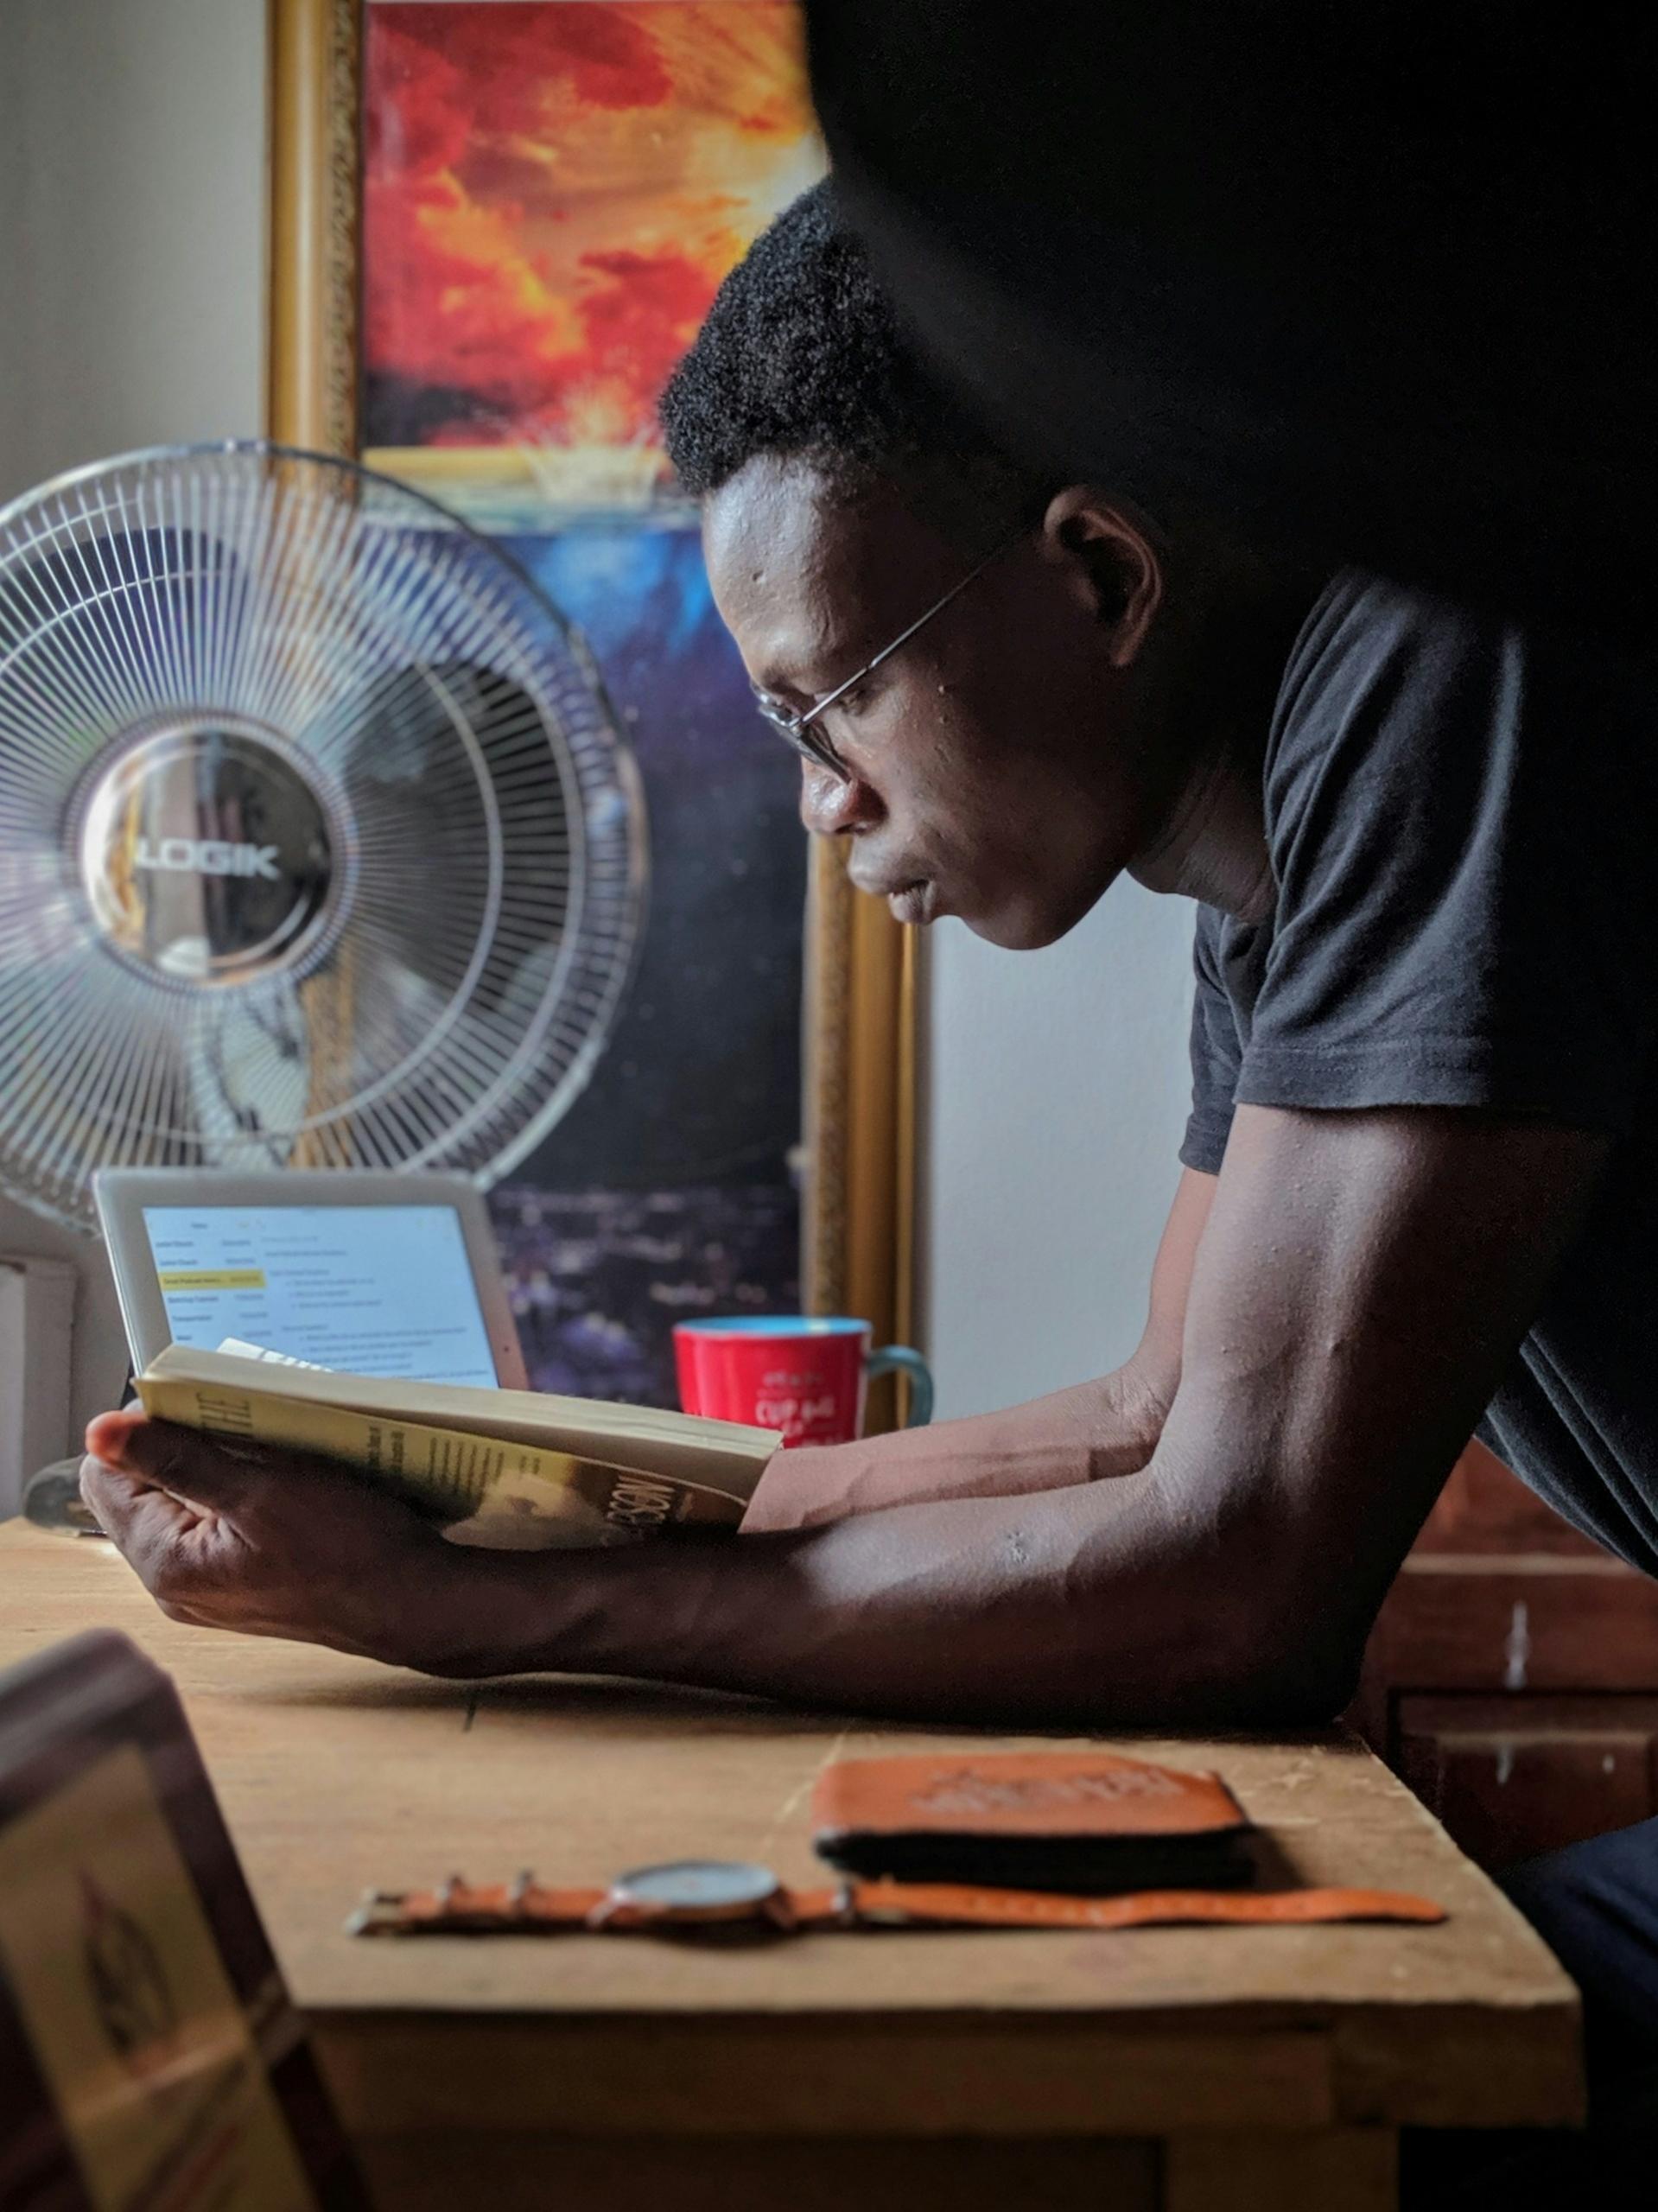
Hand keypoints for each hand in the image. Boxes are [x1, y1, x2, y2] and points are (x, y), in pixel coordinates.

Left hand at [80, 1410, 480, 1670]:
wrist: (413, 1602)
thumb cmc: (348, 1550)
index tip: (196, 1413)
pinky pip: (222, 1523)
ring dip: (222, 1466)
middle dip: (187, 1449)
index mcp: (166, 1564)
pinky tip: (287, 1483)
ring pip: (188, 1504)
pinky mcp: (245, 1584)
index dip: (143, 1436)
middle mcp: (176, 1584)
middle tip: (245, 1430)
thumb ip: (179, 1459)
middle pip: (147, 1490)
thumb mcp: (262, 1490)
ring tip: (272, 1453)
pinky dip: (246, 1493)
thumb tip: (100, 1432)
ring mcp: (212, 1588)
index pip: (107, 1480)